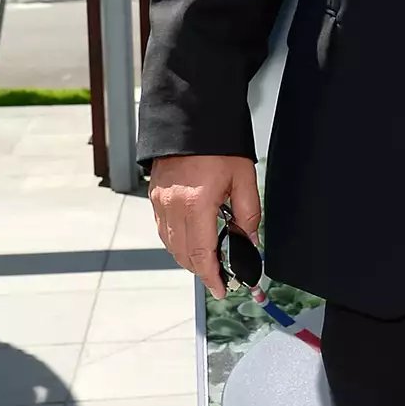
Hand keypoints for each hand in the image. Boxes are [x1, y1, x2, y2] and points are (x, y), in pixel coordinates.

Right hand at [148, 154, 259, 300]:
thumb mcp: (244, 179)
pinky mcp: (154, 196)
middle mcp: (172, 206)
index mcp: (196, 204)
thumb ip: (248, 215)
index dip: (212, 276)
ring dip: (189, 258)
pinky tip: (192, 241)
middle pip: (184, 254)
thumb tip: (250, 242)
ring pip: (170, 245)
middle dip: (202, 270)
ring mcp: (160, 201)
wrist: (192, 116)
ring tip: (209, 261)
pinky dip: (177, 242)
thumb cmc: (219, 145)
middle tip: (220, 278)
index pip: (202, 253)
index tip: (221, 289)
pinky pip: (163, 230)